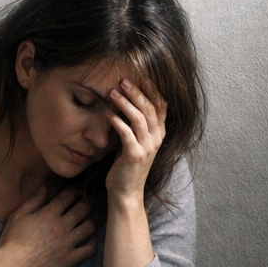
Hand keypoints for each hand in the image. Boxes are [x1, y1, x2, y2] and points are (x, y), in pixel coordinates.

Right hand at [0, 185, 95, 266]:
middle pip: (83, 209)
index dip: (75, 190)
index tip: (77, 190)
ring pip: (89, 227)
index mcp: (48, 214)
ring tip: (86, 220)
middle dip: (85, 203)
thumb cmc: (11, 241)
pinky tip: (89, 239)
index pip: (68, 196)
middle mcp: (61, 227)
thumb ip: (33, 201)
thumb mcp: (17, 216)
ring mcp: (67, 243)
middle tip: (84, 204)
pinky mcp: (70, 259)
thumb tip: (44, 187)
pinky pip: (90, 249)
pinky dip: (92, 242)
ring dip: (89, 221)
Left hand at [104, 78, 166, 201]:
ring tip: (113, 92)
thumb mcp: (135, 140)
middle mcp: (156, 138)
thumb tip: (128, 100)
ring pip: (139, 118)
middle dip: (136, 92)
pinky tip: (107, 112)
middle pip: (149, 108)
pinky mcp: (135, 155)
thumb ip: (136, 124)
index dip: (151, 89)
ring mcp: (147, 147)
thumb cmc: (127, 164)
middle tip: (123, 80)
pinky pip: (127, 134)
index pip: (160, 106)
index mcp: (158, 133)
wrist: (126, 191)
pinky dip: (117, 121)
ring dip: (125, 103)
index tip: (139, 75)